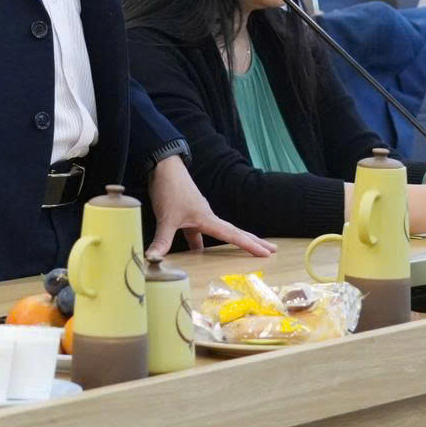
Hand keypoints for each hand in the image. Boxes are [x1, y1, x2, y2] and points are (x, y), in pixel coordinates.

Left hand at [145, 155, 272, 258]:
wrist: (163, 167)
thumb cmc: (169, 188)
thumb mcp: (165, 218)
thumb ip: (162, 240)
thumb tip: (153, 259)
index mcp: (207, 218)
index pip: (233, 235)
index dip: (250, 245)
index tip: (266, 252)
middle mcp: (207, 216)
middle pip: (234, 232)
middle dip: (252, 241)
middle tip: (272, 250)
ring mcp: (198, 215)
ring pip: (219, 232)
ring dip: (231, 241)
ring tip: (243, 251)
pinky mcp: (187, 215)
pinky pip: (199, 233)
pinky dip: (201, 244)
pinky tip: (198, 252)